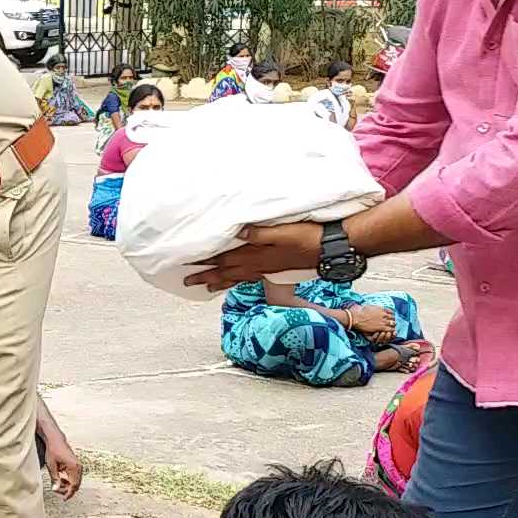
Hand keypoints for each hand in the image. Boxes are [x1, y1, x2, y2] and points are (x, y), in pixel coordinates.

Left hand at [44, 440, 83, 498]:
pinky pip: (74, 477)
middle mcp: (79, 467)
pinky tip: (60, 480)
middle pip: (76, 485)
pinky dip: (68, 481)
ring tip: (57, 484)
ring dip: (67, 486)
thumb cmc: (53, 450)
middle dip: (67, 490)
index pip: (74, 485)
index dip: (68, 493)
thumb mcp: (51, 466)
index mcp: (74, 467)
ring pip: (76, 482)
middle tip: (56, 491)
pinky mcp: (76, 466)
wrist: (56, 440)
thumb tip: (56, 489)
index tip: (63, 499)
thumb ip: (55, 479)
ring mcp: (78, 466)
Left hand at [182, 222, 325, 292]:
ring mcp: (265, 269)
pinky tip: (234, 281)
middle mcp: (258, 265)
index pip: (225, 258)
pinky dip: (236, 281)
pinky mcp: (273, 270)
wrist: (330, 248)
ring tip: (204, 287)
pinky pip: (248, 278)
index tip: (188, 263)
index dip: (206, 260)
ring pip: (236, 277)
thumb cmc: (309, 236)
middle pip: (225, 271)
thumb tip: (240, 232)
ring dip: (218, 281)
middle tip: (187, 281)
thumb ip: (261, 233)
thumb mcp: (285, 231)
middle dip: (205, 275)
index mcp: (257, 255)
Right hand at [350, 304, 396, 343]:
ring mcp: (383, 321)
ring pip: (393, 323)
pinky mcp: (381, 327)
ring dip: (392, 326)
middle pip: (393, 317)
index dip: (390, 315)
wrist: (356, 317)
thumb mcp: (369, 306)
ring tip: (391, 328)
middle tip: (391, 323)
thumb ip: (375, 308)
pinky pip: (390, 329)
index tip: (389, 317)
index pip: (391, 311)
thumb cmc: (360, 312)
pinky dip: (391, 330)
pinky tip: (389, 331)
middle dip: (392, 320)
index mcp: (381, 309)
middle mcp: (384, 314)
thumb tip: (376, 308)